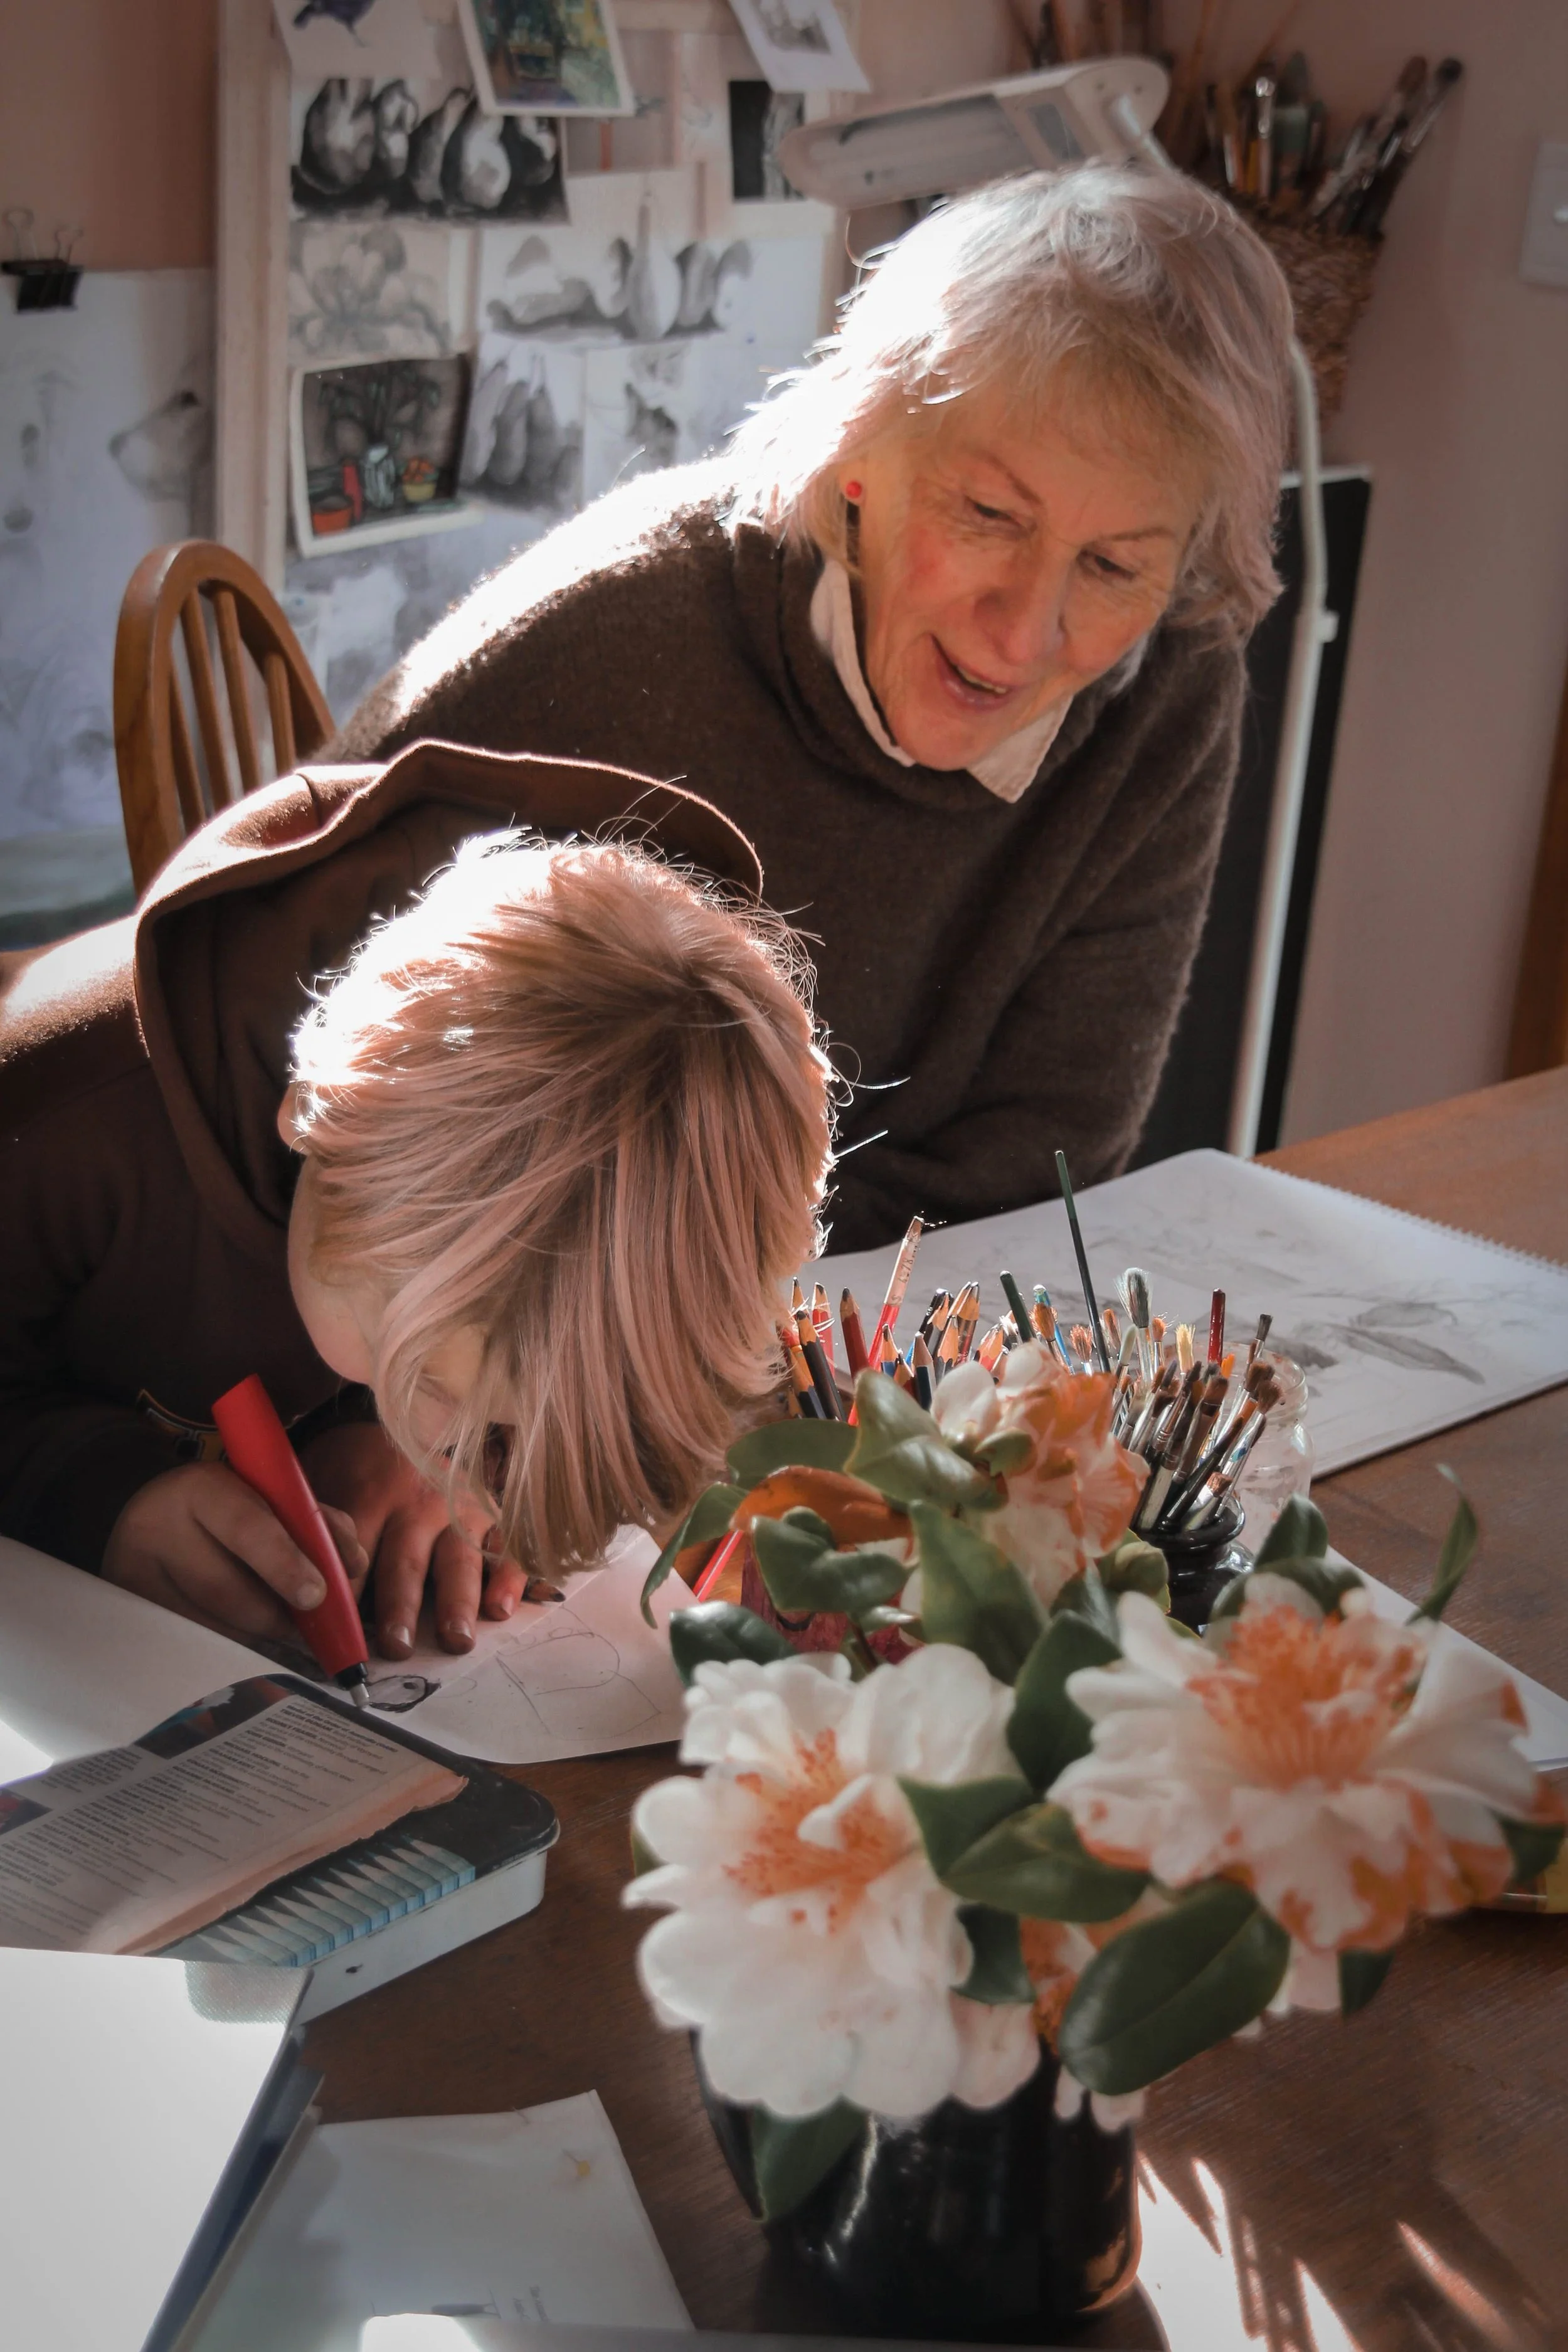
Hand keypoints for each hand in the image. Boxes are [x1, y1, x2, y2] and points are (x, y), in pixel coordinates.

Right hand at [103, 1462, 368, 1646]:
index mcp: (202, 1487)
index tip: (316, 1596)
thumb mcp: (271, 1496)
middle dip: (276, 1615)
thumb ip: (317, 1524)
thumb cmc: (228, 1506)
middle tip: (302, 1623)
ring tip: (271, 1621)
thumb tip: (352, 1569)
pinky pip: (190, 1640)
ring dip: (254, 1633)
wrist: (148, 1511)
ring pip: (211, 1624)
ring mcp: (133, 1572)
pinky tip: (238, 1629)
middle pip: (227, 1591)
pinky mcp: (129, 1608)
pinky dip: (227, 1642)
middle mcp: (157, 1526)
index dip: (285, 1565)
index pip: (248, 1528)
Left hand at [298, 1421, 525, 1658]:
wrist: (400, 1429)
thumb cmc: (353, 1473)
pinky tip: (502, 1609)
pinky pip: (505, 1548)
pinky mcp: (490, 1514)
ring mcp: (459, 1508)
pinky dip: (508, 1579)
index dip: (344, 1594)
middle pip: (407, 1562)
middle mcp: (417, 1503)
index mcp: (369, 1495)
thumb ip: (316, 1534)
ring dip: (457, 1602)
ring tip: (455, 1640)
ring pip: (459, 1559)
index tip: (337, 1633)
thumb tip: (298, 1597)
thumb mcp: (323, 1486)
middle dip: (402, 1606)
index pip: (353, 1552)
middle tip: (397, 1646)